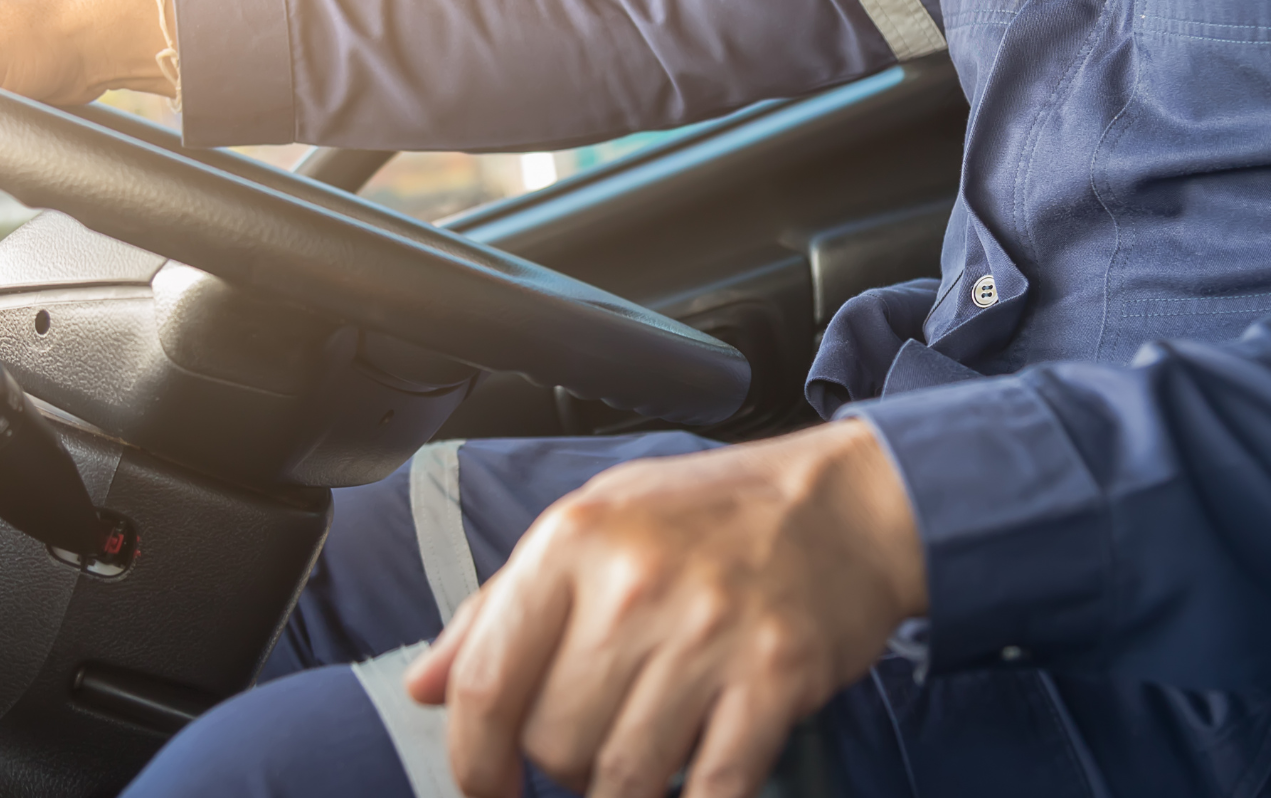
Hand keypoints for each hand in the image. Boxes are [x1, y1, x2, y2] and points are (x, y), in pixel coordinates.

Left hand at [404, 419, 924, 797]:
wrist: (843, 501)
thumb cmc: (709, 514)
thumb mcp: (589, 525)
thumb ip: (498, 608)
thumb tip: (427, 686)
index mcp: (572, 542)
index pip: (488, 681)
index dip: (473, 759)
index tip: (485, 787)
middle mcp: (634, 585)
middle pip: (554, 742)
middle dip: (562, 768)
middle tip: (592, 744)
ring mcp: (707, 634)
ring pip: (623, 777)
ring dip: (624, 791)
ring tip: (642, 758)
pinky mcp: (774, 678)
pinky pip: (712, 788)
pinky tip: (693, 783)